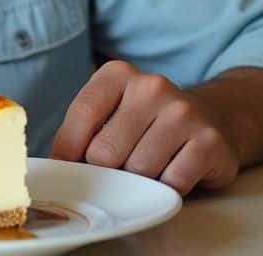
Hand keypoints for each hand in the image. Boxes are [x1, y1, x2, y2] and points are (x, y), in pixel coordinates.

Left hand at [49, 60, 239, 194]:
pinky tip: (173, 172)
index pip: (81, 116)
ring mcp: (183, 112)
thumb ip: (79, 132)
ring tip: (150, 167)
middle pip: (105, 152)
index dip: (69, 151)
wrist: (211, 120)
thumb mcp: (109, 113)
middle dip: (108, 171)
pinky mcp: (208, 141)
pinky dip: (167, 189)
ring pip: (138, 171)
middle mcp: (151, 86)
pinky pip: (171, 184)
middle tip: (121, 167)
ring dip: (139, 182)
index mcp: (118, 74)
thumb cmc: (145, 124)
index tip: (69, 167)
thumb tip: (51, 168)